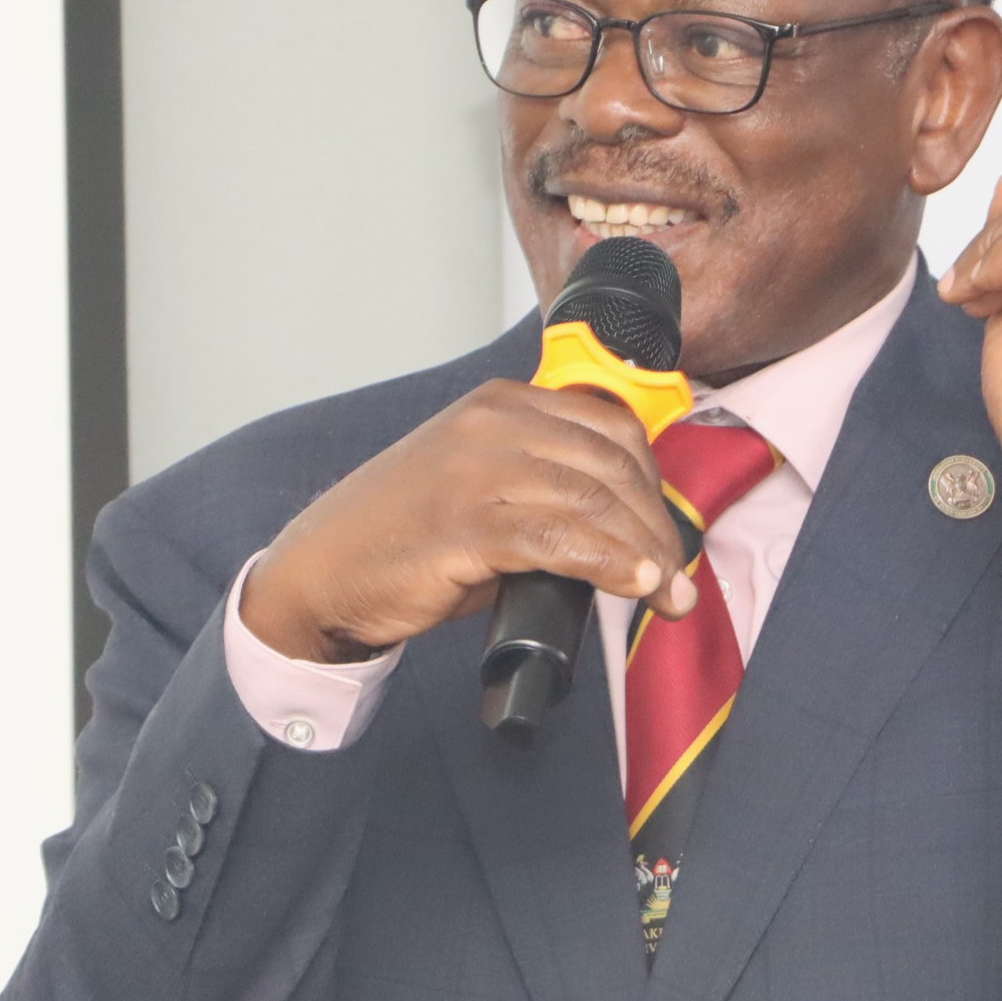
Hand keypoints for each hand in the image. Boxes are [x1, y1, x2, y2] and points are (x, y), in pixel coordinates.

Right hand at [241, 381, 695, 661]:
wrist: (321, 573)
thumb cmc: (406, 539)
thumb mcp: (482, 488)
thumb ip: (546, 490)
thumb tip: (628, 533)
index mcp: (502, 404)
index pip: (610, 428)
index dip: (653, 484)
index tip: (668, 535)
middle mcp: (493, 423)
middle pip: (611, 465)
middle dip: (658, 527)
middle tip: (679, 579)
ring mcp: (477, 468)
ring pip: (594, 502)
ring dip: (646, 554)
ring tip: (669, 596)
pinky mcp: (464, 522)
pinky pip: (561, 539)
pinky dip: (610, 565)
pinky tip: (636, 586)